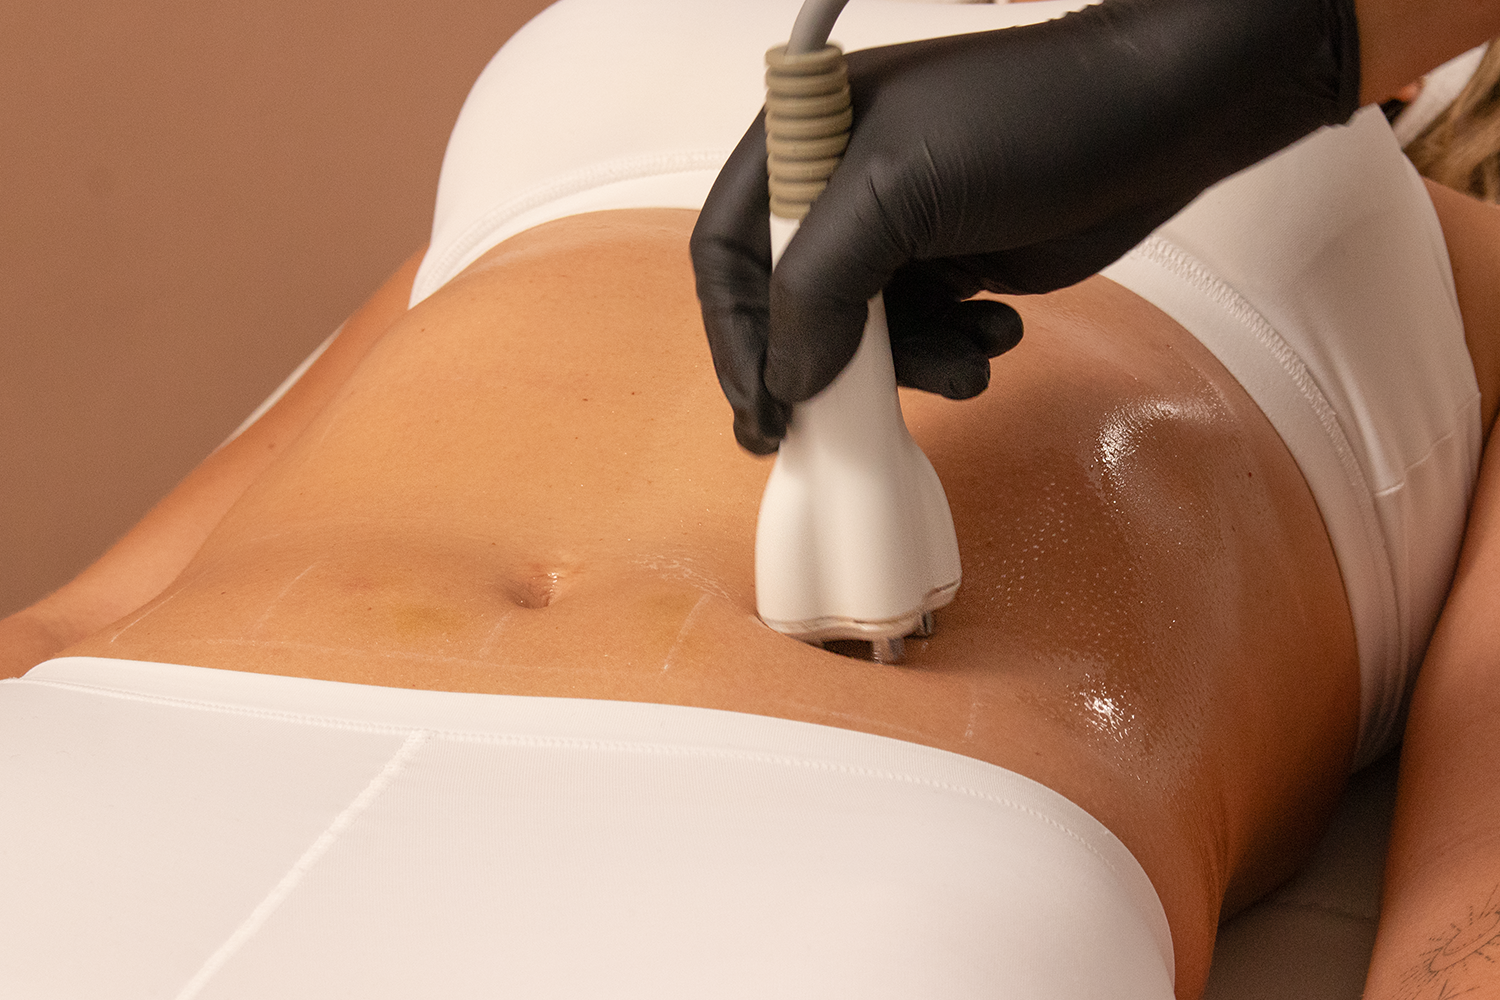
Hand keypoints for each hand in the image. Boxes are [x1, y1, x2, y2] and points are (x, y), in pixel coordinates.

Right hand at [691, 0, 1359, 452]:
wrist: (1169, 114)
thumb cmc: (1030, 123)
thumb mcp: (897, 189)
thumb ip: (821, 284)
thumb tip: (785, 381)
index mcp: (804, 145)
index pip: (728, 251)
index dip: (734, 335)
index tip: (763, 408)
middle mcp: (841, 191)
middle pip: (791, 306)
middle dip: (825, 368)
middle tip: (842, 430)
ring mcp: (901, 231)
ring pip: (862, 337)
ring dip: (909, 368)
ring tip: (967, 362)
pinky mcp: (955, 264)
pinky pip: (923, 337)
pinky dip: (954, 352)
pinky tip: (998, 332)